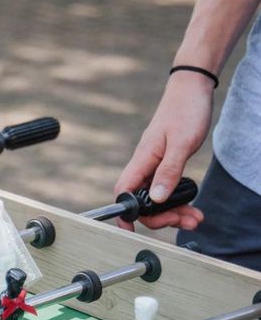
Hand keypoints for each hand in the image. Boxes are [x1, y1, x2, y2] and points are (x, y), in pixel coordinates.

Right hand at [114, 72, 212, 231]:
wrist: (192, 90)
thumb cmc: (185, 110)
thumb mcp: (181, 143)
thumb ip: (169, 171)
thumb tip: (156, 198)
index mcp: (141, 160)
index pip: (123, 193)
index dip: (125, 213)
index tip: (131, 230)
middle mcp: (144, 166)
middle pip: (142, 203)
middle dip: (162, 218)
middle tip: (185, 221)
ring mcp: (154, 167)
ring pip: (156, 200)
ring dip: (174, 213)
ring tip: (195, 218)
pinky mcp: (165, 166)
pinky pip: (167, 191)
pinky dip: (179, 202)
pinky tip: (192, 207)